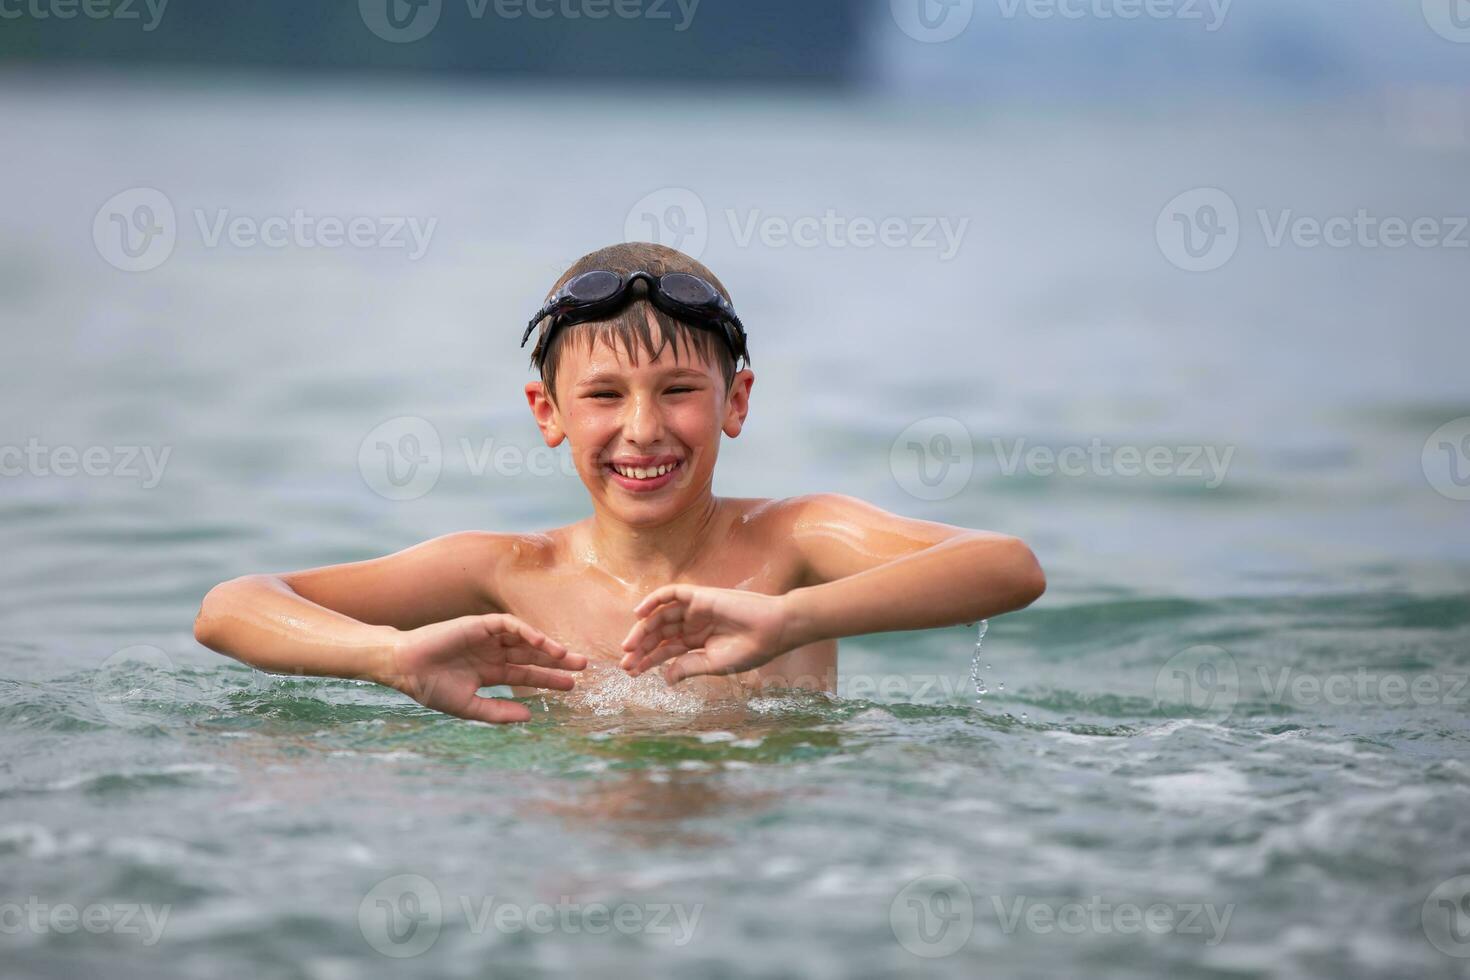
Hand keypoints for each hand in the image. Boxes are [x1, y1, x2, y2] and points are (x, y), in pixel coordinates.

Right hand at [385, 614, 586, 722]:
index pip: (525, 674)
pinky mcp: (480, 624)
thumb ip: (498, 712)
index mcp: (489, 671)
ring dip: (547, 647)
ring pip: (526, 640)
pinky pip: (510, 625)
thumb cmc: (431, 688)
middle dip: (556, 661)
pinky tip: (542, 643)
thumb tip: (531, 716)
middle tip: (583, 667)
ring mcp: (487, 637)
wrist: (405, 668)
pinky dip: (527, 632)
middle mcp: (492, 652)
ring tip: (568, 657)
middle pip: (532, 656)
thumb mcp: (470, 706)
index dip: (548, 679)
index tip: (572, 687)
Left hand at [619, 585, 798, 684]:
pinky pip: (671, 593)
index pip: (666, 651)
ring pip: (660, 616)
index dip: (647, 661)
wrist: (773, 630)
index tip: (631, 672)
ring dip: (643, 629)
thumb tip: (664, 678)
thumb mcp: (713, 665)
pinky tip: (640, 614)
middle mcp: (693, 625)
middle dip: (641, 648)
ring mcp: (695, 610)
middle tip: (625, 662)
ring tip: (629, 645)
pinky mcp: (700, 596)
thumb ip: (688, 668)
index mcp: (697, 644)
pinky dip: (654, 600)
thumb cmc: (750, 650)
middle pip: (659, 635)